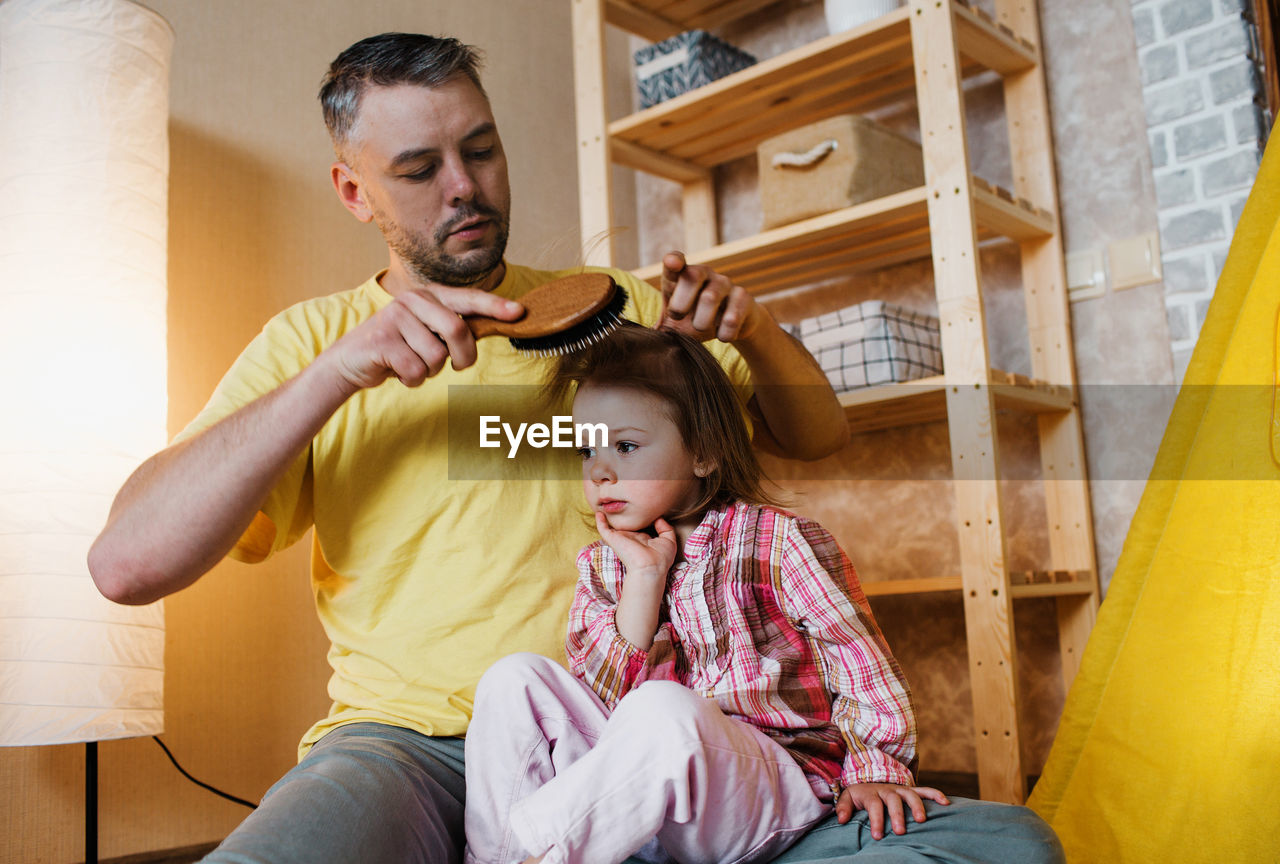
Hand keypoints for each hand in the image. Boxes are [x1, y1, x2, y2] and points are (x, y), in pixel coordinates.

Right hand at [322, 285, 523, 391]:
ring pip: (436, 357)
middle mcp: (413, 300)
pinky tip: (397, 371)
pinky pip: (416, 371)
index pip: (469, 299)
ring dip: (430, 372)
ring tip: (412, 363)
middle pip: (458, 330)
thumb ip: (457, 327)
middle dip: (462, 356)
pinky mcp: (381, 340)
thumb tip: (499, 323)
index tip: (519, 312)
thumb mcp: (429, 332)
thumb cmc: (401, 347)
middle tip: (455, 365)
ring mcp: (395, 317)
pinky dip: (411, 380)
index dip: (495, 306)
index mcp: (430, 296)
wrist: (353, 360)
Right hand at [594, 512, 677, 580]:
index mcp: (643, 539)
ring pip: (613, 526)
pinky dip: (600, 521)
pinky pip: (603, 529)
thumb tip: (658, 518)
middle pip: (626, 526)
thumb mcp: (669, 541)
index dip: (640, 519)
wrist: (650, 566)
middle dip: (623, 517)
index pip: (639, 528)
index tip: (642, 508)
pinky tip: (599, 513)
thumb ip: (665, 528)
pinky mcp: (613, 539)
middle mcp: (631, 538)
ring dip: (609, 517)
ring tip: (606, 506)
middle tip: (621, 503)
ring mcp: (621, 539)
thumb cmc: (660, 557)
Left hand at [659, 251, 764, 343]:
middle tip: (677, 317)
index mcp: (682, 276)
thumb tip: (644, 342)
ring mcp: (724, 284)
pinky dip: (724, 332)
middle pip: (692, 276)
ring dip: (701, 321)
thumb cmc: (694, 320)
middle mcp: (704, 274)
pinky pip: (732, 316)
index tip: (672, 263)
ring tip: (700, 329)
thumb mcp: (674, 324)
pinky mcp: (743, 297)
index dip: (673, 261)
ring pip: (710, 297)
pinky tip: (722, 335)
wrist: (731, 327)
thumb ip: (659, 328)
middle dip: (681, 301)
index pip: (676, 262)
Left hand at [835, 783, 949, 839]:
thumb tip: (841, 819)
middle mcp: (887, 789)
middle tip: (900, 831)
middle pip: (893, 800)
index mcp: (871, 793)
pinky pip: (925, 790)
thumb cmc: (859, 796)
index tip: (878, 836)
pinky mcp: (910, 790)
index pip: (874, 806)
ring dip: (917, 806)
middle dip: (897, 815)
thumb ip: (844, 808)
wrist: (868, 780)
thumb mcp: (848, 799)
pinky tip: (945, 803)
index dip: (876, 820)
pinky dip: (935, 794)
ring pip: (910, 794)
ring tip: (921, 820)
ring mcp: (900, 789)